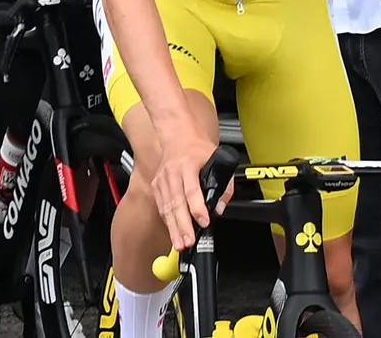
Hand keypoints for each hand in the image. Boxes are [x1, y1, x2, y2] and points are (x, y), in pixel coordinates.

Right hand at [151, 121, 234, 251]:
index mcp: (187, 165)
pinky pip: (162, 207)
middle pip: (176, 203)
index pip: (192, 190)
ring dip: (173, 228)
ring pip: (167, 208)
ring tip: (180, 244)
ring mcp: (162, 180)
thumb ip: (224, 184)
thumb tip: (220, 207)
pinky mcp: (156, 186)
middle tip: (189, 242)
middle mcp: (172, 173)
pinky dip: (167, 222)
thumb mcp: (217, 159)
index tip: (204, 222)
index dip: (198, 208)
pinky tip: (173, 233)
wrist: (178, 136)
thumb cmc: (197, 149)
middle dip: (183, 225)